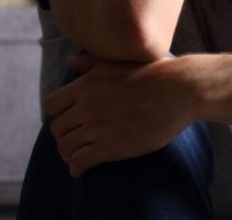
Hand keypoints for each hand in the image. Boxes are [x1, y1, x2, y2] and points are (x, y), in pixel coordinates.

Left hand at [45, 53, 195, 176]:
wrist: (180, 90)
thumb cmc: (154, 74)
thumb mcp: (118, 63)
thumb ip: (90, 63)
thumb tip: (70, 60)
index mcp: (86, 84)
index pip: (51, 105)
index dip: (57, 115)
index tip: (69, 120)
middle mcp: (86, 105)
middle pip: (57, 129)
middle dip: (65, 136)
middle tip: (76, 140)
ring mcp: (97, 127)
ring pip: (65, 147)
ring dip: (69, 154)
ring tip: (79, 156)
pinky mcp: (110, 147)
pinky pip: (79, 162)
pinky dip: (76, 169)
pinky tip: (82, 169)